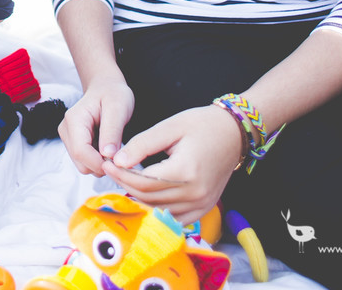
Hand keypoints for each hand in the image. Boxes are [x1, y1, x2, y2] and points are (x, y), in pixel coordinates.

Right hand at [58, 72, 133, 176]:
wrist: (106, 87)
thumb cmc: (113, 94)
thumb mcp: (118, 108)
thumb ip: (112, 132)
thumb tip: (108, 155)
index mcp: (74, 120)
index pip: (81, 152)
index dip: (100, 163)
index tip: (120, 161)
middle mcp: (66, 130)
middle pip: (81, 163)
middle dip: (102, 165)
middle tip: (121, 153)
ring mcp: (68, 138)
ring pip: (84, 166)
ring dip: (101, 163)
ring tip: (115, 147)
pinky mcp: (74, 144)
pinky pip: (86, 162)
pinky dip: (99, 160)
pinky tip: (108, 147)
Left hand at [102, 104, 242, 223]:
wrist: (234, 133)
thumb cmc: (202, 124)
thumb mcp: (169, 127)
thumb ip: (142, 144)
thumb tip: (117, 160)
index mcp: (186, 171)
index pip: (143, 182)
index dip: (121, 174)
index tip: (107, 164)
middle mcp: (195, 193)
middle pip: (148, 198)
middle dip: (125, 184)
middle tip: (111, 171)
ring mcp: (201, 204)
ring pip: (159, 210)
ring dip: (138, 198)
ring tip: (124, 180)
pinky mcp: (204, 208)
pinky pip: (174, 218)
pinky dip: (156, 209)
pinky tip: (144, 196)